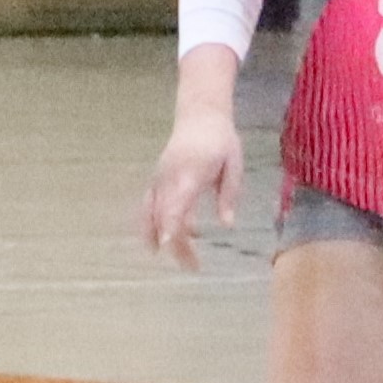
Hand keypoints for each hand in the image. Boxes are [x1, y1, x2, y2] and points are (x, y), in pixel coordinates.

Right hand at [140, 103, 244, 271]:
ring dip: (159, 236)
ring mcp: (160, 177)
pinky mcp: (157, 178)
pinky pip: (149, 204)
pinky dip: (151, 223)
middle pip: (164, 215)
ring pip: (151, 212)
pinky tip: (159, 240)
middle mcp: (169, 177)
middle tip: (192, 267)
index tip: (168, 245)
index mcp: (190, 174)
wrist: (200, 115)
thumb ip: (228, 195)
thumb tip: (226, 225)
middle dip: (174, 243)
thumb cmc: (221, 140)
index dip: (170, 225)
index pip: (175, 204)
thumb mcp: (233, 166)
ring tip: (171, 259)